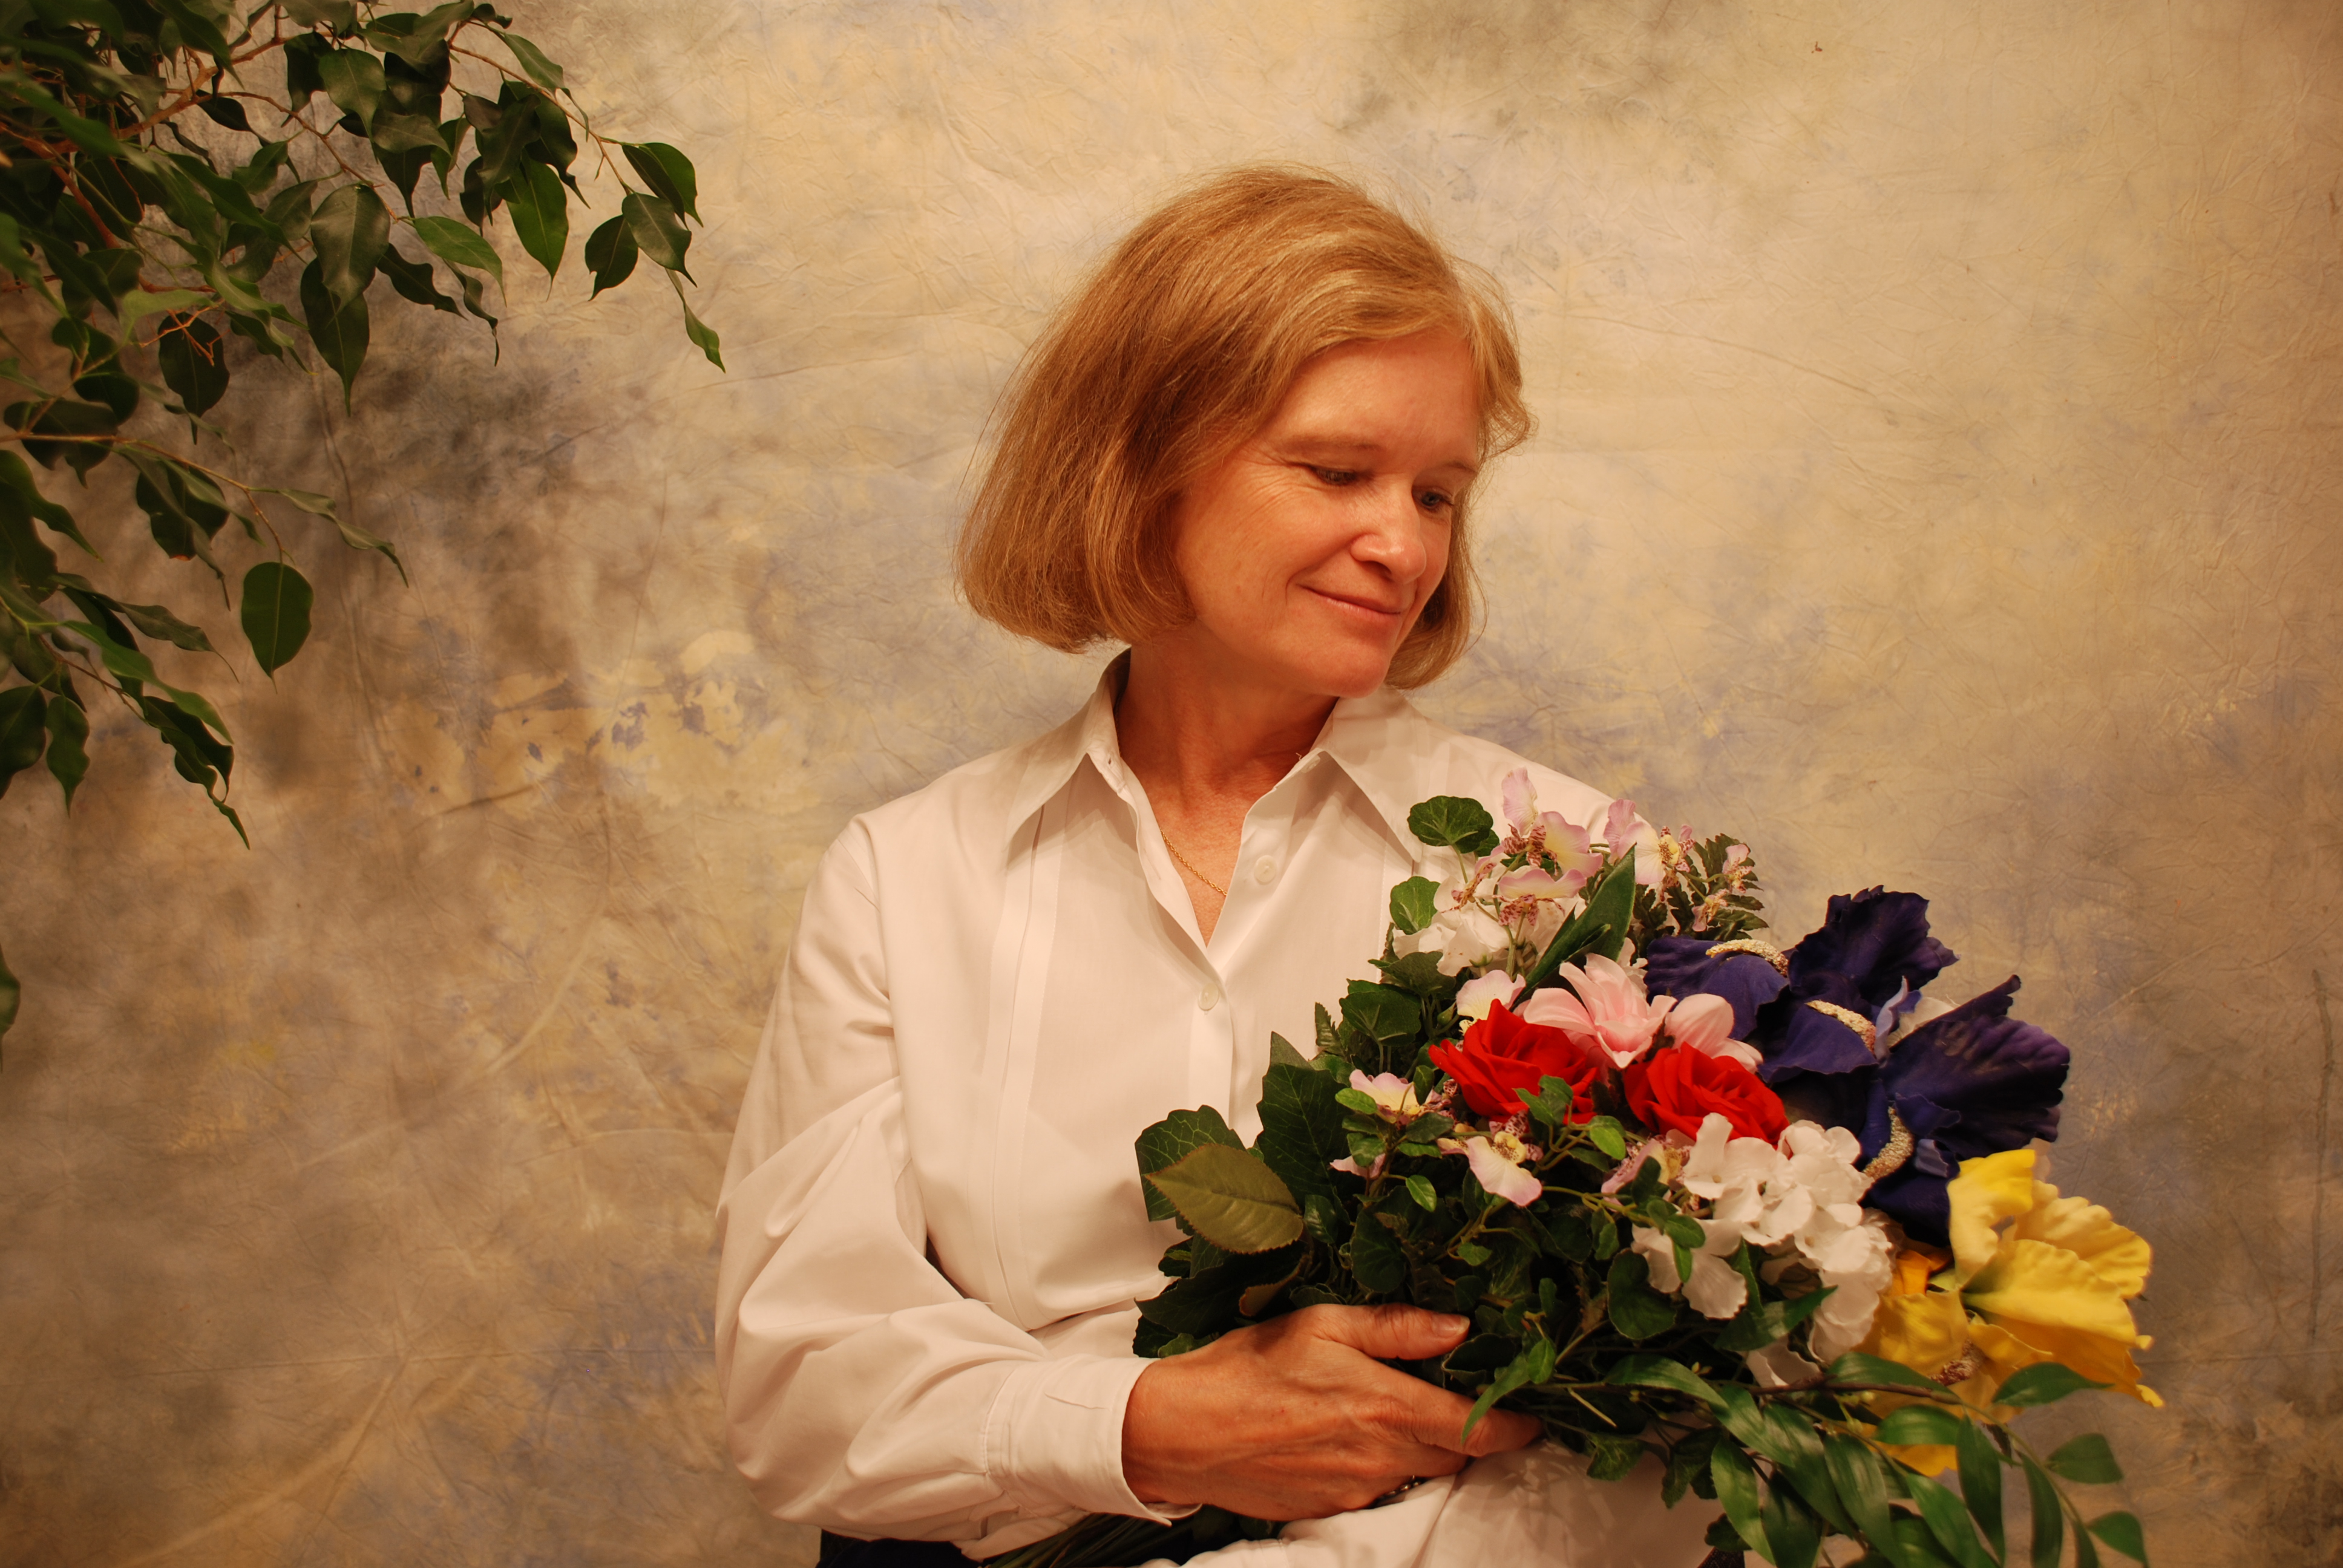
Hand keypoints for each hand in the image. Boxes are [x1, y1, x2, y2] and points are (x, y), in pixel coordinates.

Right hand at [1120, 1303, 1542, 1520]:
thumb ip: (1396, 1328)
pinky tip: (1344, 1435)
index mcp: (1385, 1406)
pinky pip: (1377, 1488)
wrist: (1182, 1432)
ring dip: (1418, 1447)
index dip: (1515, 1426)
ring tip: (1384, 1410)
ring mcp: (1358, 1490)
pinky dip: (1378, 1464)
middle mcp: (1381, 1456)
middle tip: (1455, 1398)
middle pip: (1454, 1456)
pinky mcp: (1333, 1509)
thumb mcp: (1320, 1324)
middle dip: (1465, 1432)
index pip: (1477, 1428)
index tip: (1533, 1416)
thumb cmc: (1247, 1368)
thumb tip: (1459, 1327)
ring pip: (1416, 1473)